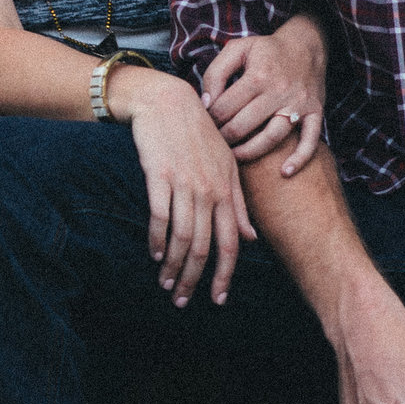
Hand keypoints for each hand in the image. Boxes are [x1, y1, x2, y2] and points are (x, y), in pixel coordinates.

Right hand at [118, 68, 256, 308]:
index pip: (231, 243)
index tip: (217, 298)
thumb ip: (238, 204)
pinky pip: (160, 217)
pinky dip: (157, 240)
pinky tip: (154, 254)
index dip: (225, 275)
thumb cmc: (199, 135)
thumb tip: (250, 238)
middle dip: (194, 279)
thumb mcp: (227, 166)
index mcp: (227, 191)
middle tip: (182, 300)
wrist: (168, 102)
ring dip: (173, 266)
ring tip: (166, 284)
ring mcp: (185, 184)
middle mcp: (209, 191)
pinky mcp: (160, 177)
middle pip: (204, 247)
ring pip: (181, 237)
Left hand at [202, 17, 326, 176]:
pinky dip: (299, 159)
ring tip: (234, 157)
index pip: (225, 107)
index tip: (205, 124)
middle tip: (215, 141)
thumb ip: (216, 73)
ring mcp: (299, 104)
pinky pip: (310, 140)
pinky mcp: (316, 113)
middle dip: (224, 137)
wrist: (306, 44)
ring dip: (249, 152)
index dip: (210, 119)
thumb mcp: (237, 49)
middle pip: (244, 126)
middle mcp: (279, 91)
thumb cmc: (266, 49)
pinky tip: (284, 172)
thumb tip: (206, 104)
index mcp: (258, 76)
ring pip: (272, 138)